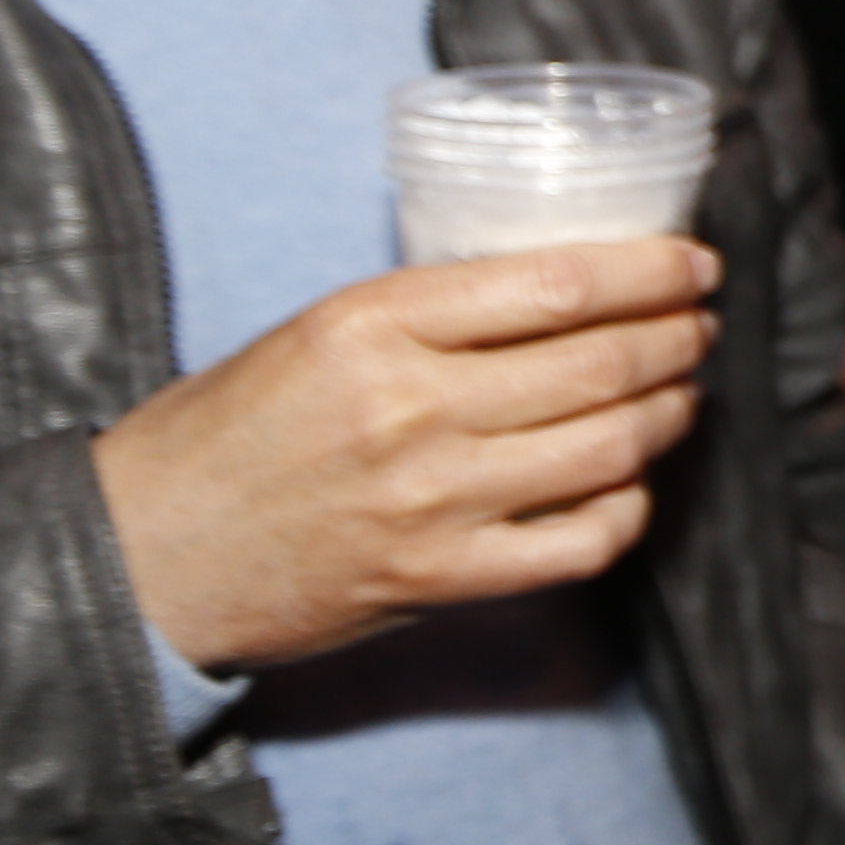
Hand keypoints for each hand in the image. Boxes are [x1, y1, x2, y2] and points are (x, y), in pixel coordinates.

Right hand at [95, 242, 718, 671]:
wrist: (143, 557)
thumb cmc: (225, 435)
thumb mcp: (311, 334)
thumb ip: (425, 316)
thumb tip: (555, 294)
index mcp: (373, 326)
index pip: (556, 283)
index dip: (650, 270)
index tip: (691, 263)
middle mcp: (411, 410)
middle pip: (600, 362)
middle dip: (677, 336)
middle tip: (701, 325)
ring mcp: (433, 502)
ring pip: (608, 446)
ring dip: (668, 413)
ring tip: (682, 392)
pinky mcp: (441, 580)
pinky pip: (580, 541)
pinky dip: (628, 506)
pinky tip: (632, 482)